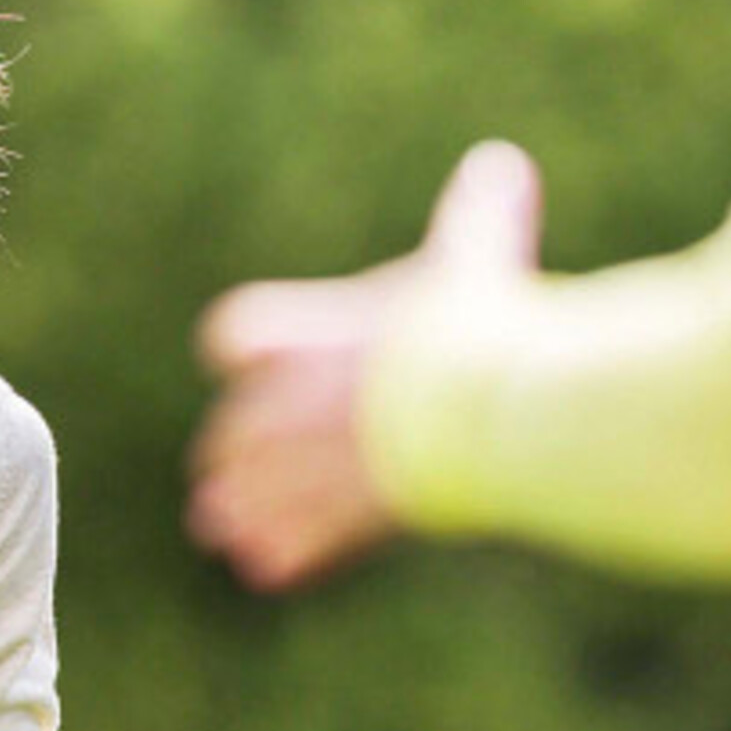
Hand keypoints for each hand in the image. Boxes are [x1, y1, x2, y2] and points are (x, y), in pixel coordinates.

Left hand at [189, 139, 542, 588]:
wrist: (486, 403)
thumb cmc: (480, 322)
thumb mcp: (479, 252)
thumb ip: (482, 212)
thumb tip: (507, 162)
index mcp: (306, 335)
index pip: (234, 337)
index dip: (247, 352)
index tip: (254, 361)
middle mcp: (291, 404)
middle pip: (231, 430)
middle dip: (234, 447)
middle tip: (228, 465)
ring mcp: (308, 468)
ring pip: (245, 496)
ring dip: (237, 510)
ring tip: (224, 529)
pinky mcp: (337, 521)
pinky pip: (286, 548)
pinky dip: (279, 556)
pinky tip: (268, 568)